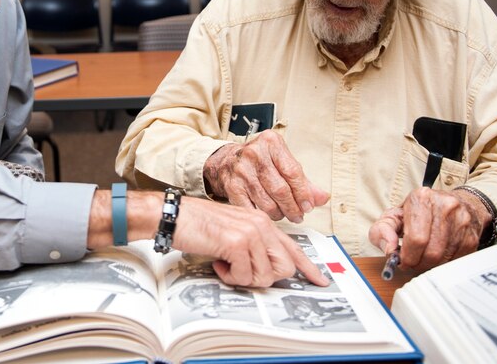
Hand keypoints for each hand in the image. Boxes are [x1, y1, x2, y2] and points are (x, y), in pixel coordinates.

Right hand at [174, 196, 329, 287]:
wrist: (175, 216)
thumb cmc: (200, 225)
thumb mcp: (234, 231)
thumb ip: (255, 246)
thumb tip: (269, 270)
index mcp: (263, 221)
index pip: (294, 248)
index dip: (309, 268)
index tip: (320, 280)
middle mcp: (261, 224)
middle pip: (285, 268)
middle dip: (265, 278)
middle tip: (243, 272)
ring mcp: (251, 232)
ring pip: (265, 276)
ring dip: (243, 278)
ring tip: (226, 264)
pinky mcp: (237, 242)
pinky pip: (244, 276)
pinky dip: (229, 277)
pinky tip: (218, 262)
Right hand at [203, 130, 328, 222]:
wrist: (224, 161)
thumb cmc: (257, 160)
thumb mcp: (280, 161)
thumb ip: (302, 180)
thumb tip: (322, 197)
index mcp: (271, 143)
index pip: (293, 171)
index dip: (303, 193)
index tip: (309, 205)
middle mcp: (254, 154)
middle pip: (280, 189)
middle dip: (293, 208)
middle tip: (298, 215)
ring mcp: (241, 171)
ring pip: (267, 203)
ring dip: (279, 214)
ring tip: (283, 214)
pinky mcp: (231, 187)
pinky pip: (252, 209)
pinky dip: (263, 216)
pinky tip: (267, 215)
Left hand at [368, 187, 489, 271]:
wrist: (455, 204)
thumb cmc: (421, 212)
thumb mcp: (395, 215)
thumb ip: (382, 230)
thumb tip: (389, 250)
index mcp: (421, 198)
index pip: (415, 238)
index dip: (407, 256)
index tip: (401, 260)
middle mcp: (444, 206)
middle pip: (430, 251)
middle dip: (417, 263)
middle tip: (411, 263)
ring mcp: (461, 221)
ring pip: (443, 258)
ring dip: (429, 265)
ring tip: (422, 258)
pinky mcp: (472, 237)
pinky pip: (455, 261)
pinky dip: (443, 264)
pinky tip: (437, 255)